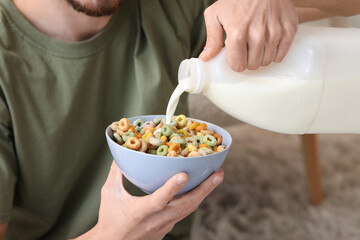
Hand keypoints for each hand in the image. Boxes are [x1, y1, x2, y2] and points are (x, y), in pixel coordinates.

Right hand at [80, 161, 223, 239]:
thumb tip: (122, 153)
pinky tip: (201, 188)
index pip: (158, 200)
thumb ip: (116, 173)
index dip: (172, 188)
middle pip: (185, 206)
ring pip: (189, 209)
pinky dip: (194, 199)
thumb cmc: (110, 219)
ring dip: (204, 193)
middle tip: (218, 174)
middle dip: (204, 189)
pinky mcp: (167, 228)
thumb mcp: (110, 194)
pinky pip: (184, 212)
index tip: (184, 174)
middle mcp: (156, 220)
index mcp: (140, 212)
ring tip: (216, 177)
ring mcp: (164, 226)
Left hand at [199, 0, 297, 70]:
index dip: (235, 62)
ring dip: (261, 56)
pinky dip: (275, 53)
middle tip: (246, 48)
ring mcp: (275, 32)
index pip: (238, 65)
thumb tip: (206, 58)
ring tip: (256, 43)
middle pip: (253, 65)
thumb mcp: (215, 14)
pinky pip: (281, 55)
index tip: (235, 55)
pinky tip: (268, 43)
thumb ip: (212, 39)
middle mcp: (258, 34)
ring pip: (266, 61)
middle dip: (248, 60)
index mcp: (237, 33)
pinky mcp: (289, 29)